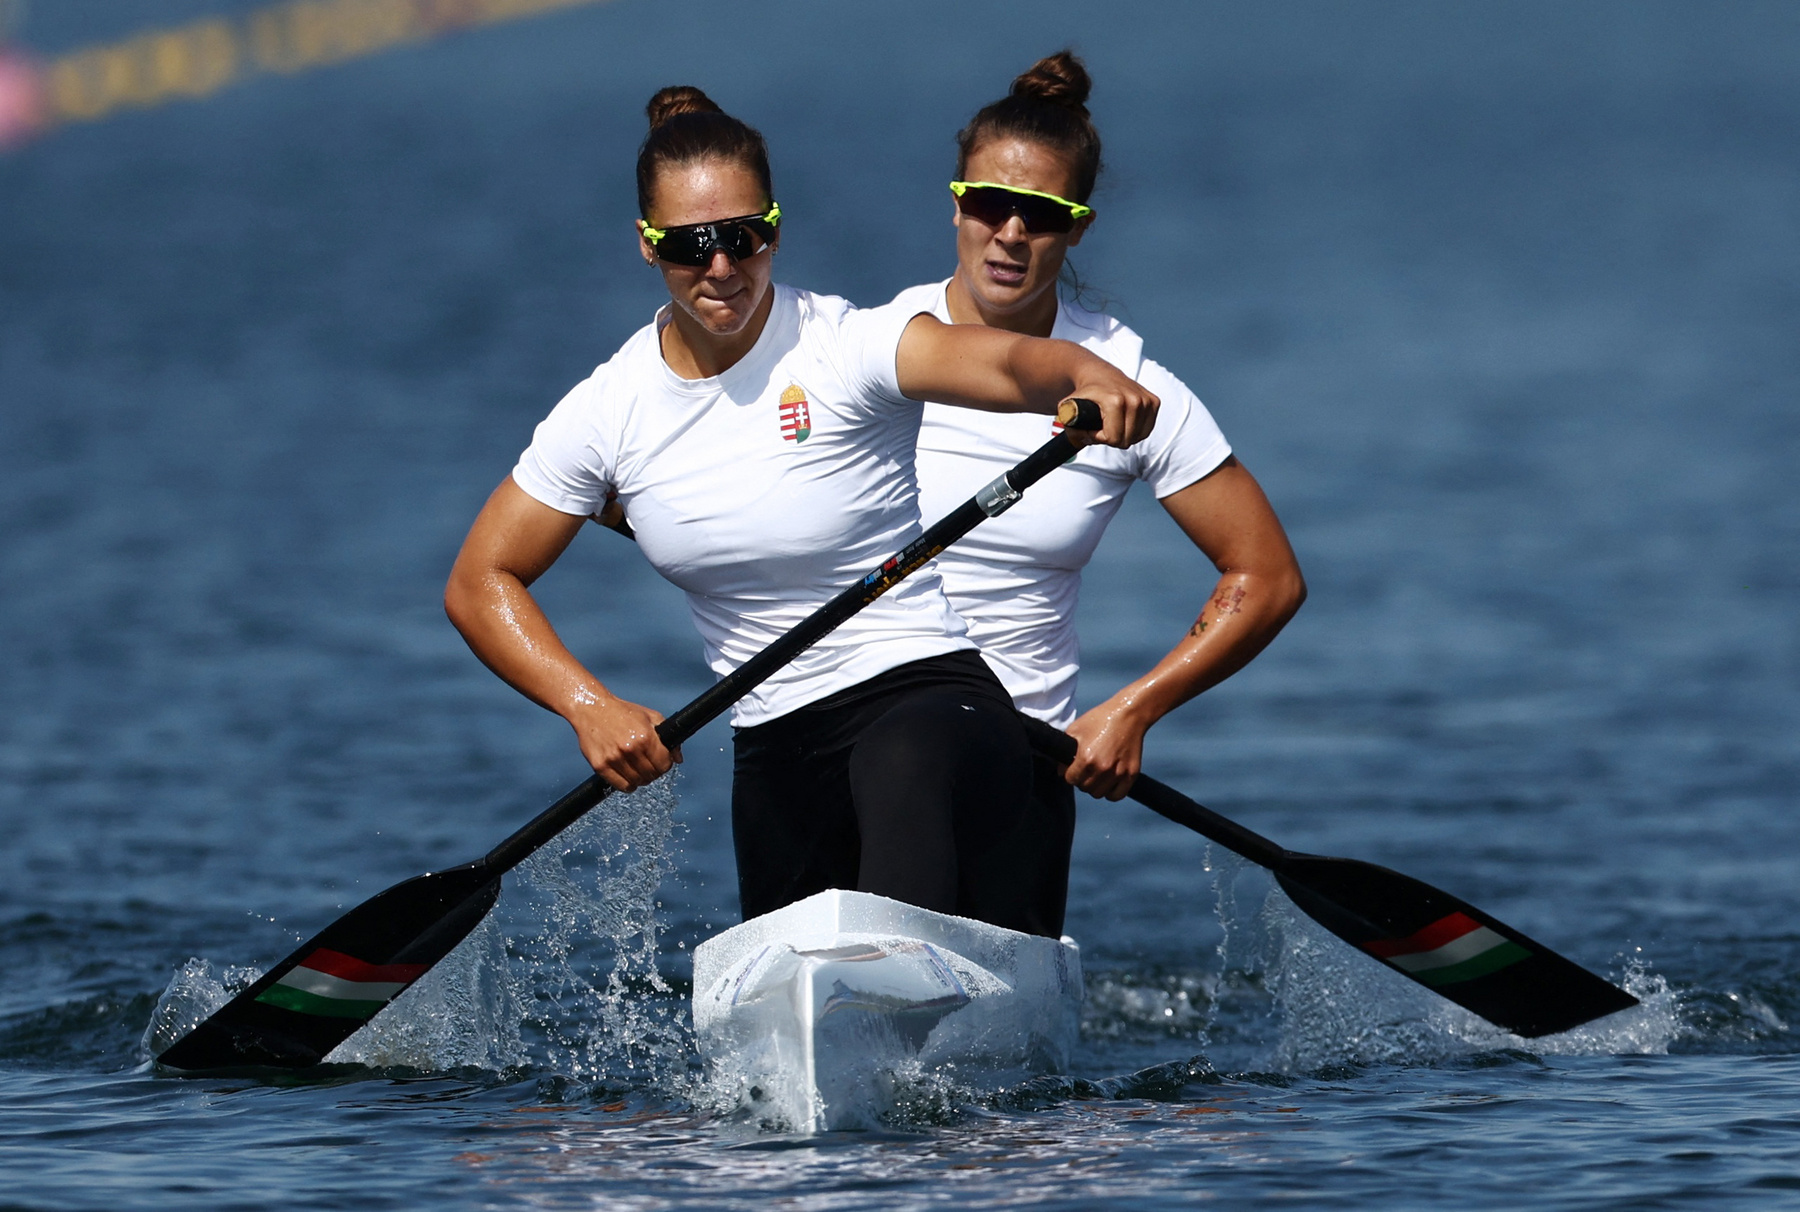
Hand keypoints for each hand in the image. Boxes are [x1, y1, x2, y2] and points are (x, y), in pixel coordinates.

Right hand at [566, 694, 680, 791]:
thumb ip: (667, 736)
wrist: (592, 708)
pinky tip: (628, 776)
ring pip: (637, 782)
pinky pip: (621, 786)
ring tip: (637, 769)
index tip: (662, 761)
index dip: (666, 764)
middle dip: (654, 771)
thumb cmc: (622, 711)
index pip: (664, 764)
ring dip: (641, 779)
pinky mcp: (600, 766)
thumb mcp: (650, 716)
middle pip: (652, 775)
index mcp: (645, 736)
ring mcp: (614, 758)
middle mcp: (630, 749)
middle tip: (649, 765)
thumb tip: (678, 758)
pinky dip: (627, 785)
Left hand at [1063, 698, 1150, 799]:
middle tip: (1085, 768)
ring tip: (1096, 773)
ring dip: (1095, 786)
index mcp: (1086, 758)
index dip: (1068, 773)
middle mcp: (1102, 768)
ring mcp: (1118, 773)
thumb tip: (1060, 770)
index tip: (1072, 768)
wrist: (1128, 714)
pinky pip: (1116, 795)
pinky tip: (1108, 781)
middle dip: (1081, 779)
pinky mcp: (1131, 774)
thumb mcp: (1075, 730)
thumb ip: (1064, 751)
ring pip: (1099, 793)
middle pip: (1084, 788)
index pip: (1070, 779)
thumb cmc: (1100, 719)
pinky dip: (1110, 792)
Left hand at [1068, 364, 1158, 449]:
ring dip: (1124, 435)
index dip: (1099, 438)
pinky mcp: (1154, 401)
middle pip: (1126, 440)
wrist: (1098, 374)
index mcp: (1116, 401)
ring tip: (1111, 424)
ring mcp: (1146, 400)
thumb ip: (1069, 426)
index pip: (1114, 438)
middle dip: (1111, 438)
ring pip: (1138, 437)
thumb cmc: (1084, 393)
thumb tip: (1077, 441)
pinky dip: (1135, 430)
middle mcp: (1134, 399)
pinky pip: (1146, 430)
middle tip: (1101, 427)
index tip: (1091, 429)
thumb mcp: (1069, 407)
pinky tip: (1124, 422)